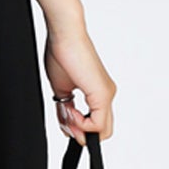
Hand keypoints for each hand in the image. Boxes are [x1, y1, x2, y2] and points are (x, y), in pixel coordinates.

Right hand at [45, 28, 115, 145]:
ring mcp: (107, 94)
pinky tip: (70, 111)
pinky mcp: (103, 93)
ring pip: (102, 130)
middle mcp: (107, 94)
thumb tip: (67, 126)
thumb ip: (66, 109)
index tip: (64, 123)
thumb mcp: (61, 89)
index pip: (96, 123)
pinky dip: (82, 124)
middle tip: (65, 124)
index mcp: (98, 92)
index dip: (80, 130)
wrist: (65, 35)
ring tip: (66, 112)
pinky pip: (98, 124)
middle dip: (81, 134)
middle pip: (103, 131)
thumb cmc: (62, 53)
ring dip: (80, 129)